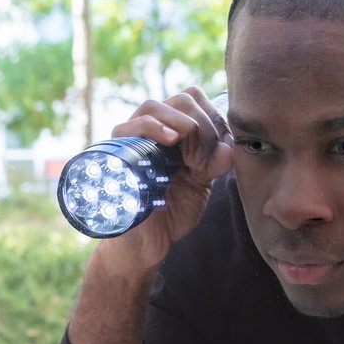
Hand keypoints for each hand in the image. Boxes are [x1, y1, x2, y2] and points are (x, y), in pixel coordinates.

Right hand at [91, 86, 234, 279]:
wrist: (147, 244)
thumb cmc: (171, 213)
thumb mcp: (202, 185)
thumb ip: (216, 164)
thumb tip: (229, 148)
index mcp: (173, 131)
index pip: (194, 99)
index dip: (214, 118)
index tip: (221, 151)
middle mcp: (150, 130)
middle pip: (180, 99)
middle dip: (204, 127)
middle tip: (205, 162)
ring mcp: (131, 140)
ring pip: (154, 106)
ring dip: (184, 128)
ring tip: (191, 160)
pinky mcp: (115, 156)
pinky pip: (128, 128)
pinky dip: (153, 128)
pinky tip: (171, 141)